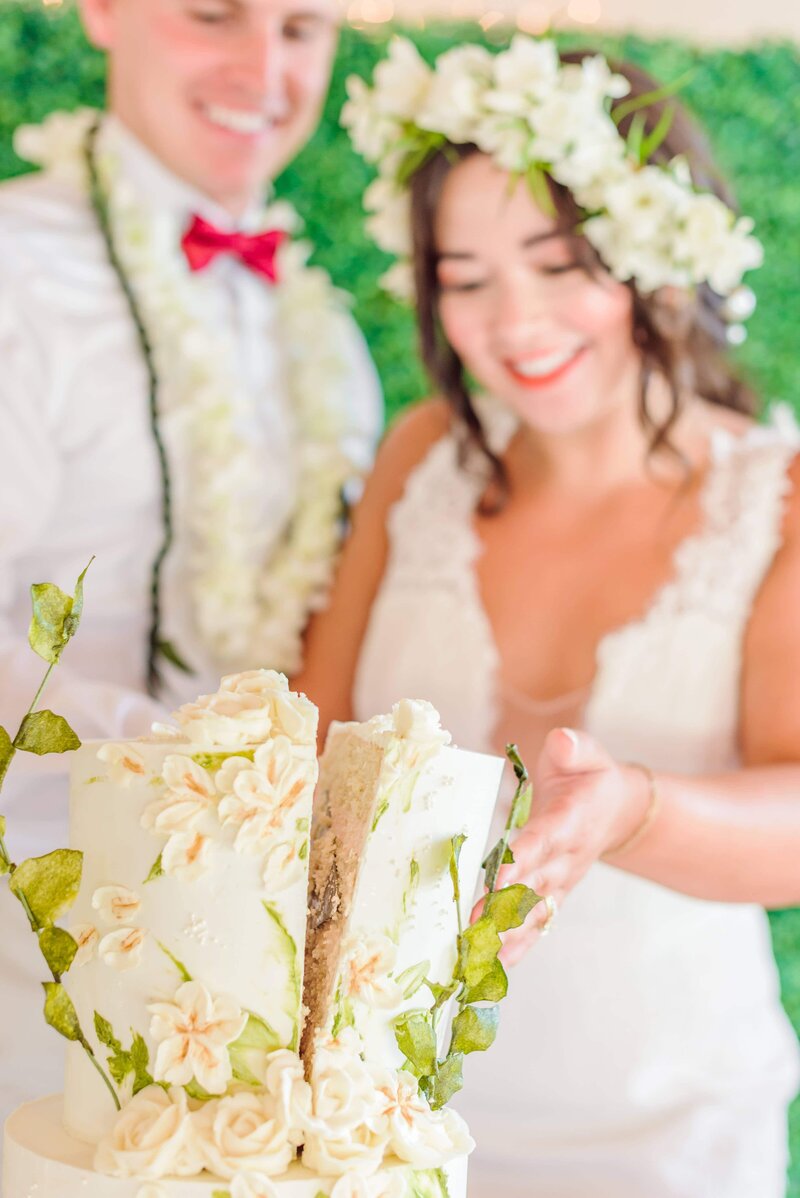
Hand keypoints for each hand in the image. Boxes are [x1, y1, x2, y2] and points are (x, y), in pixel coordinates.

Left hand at [472, 728, 649, 966]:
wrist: (617, 809)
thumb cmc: (589, 775)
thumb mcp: (586, 753)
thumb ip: (574, 748)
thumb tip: (563, 742)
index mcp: (570, 821)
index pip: (543, 840)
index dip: (522, 857)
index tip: (499, 875)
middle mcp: (566, 859)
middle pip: (533, 886)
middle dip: (503, 907)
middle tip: (474, 926)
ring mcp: (561, 882)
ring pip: (532, 914)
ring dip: (505, 937)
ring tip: (477, 960)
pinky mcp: (553, 896)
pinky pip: (534, 926)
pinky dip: (515, 949)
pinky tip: (491, 970)